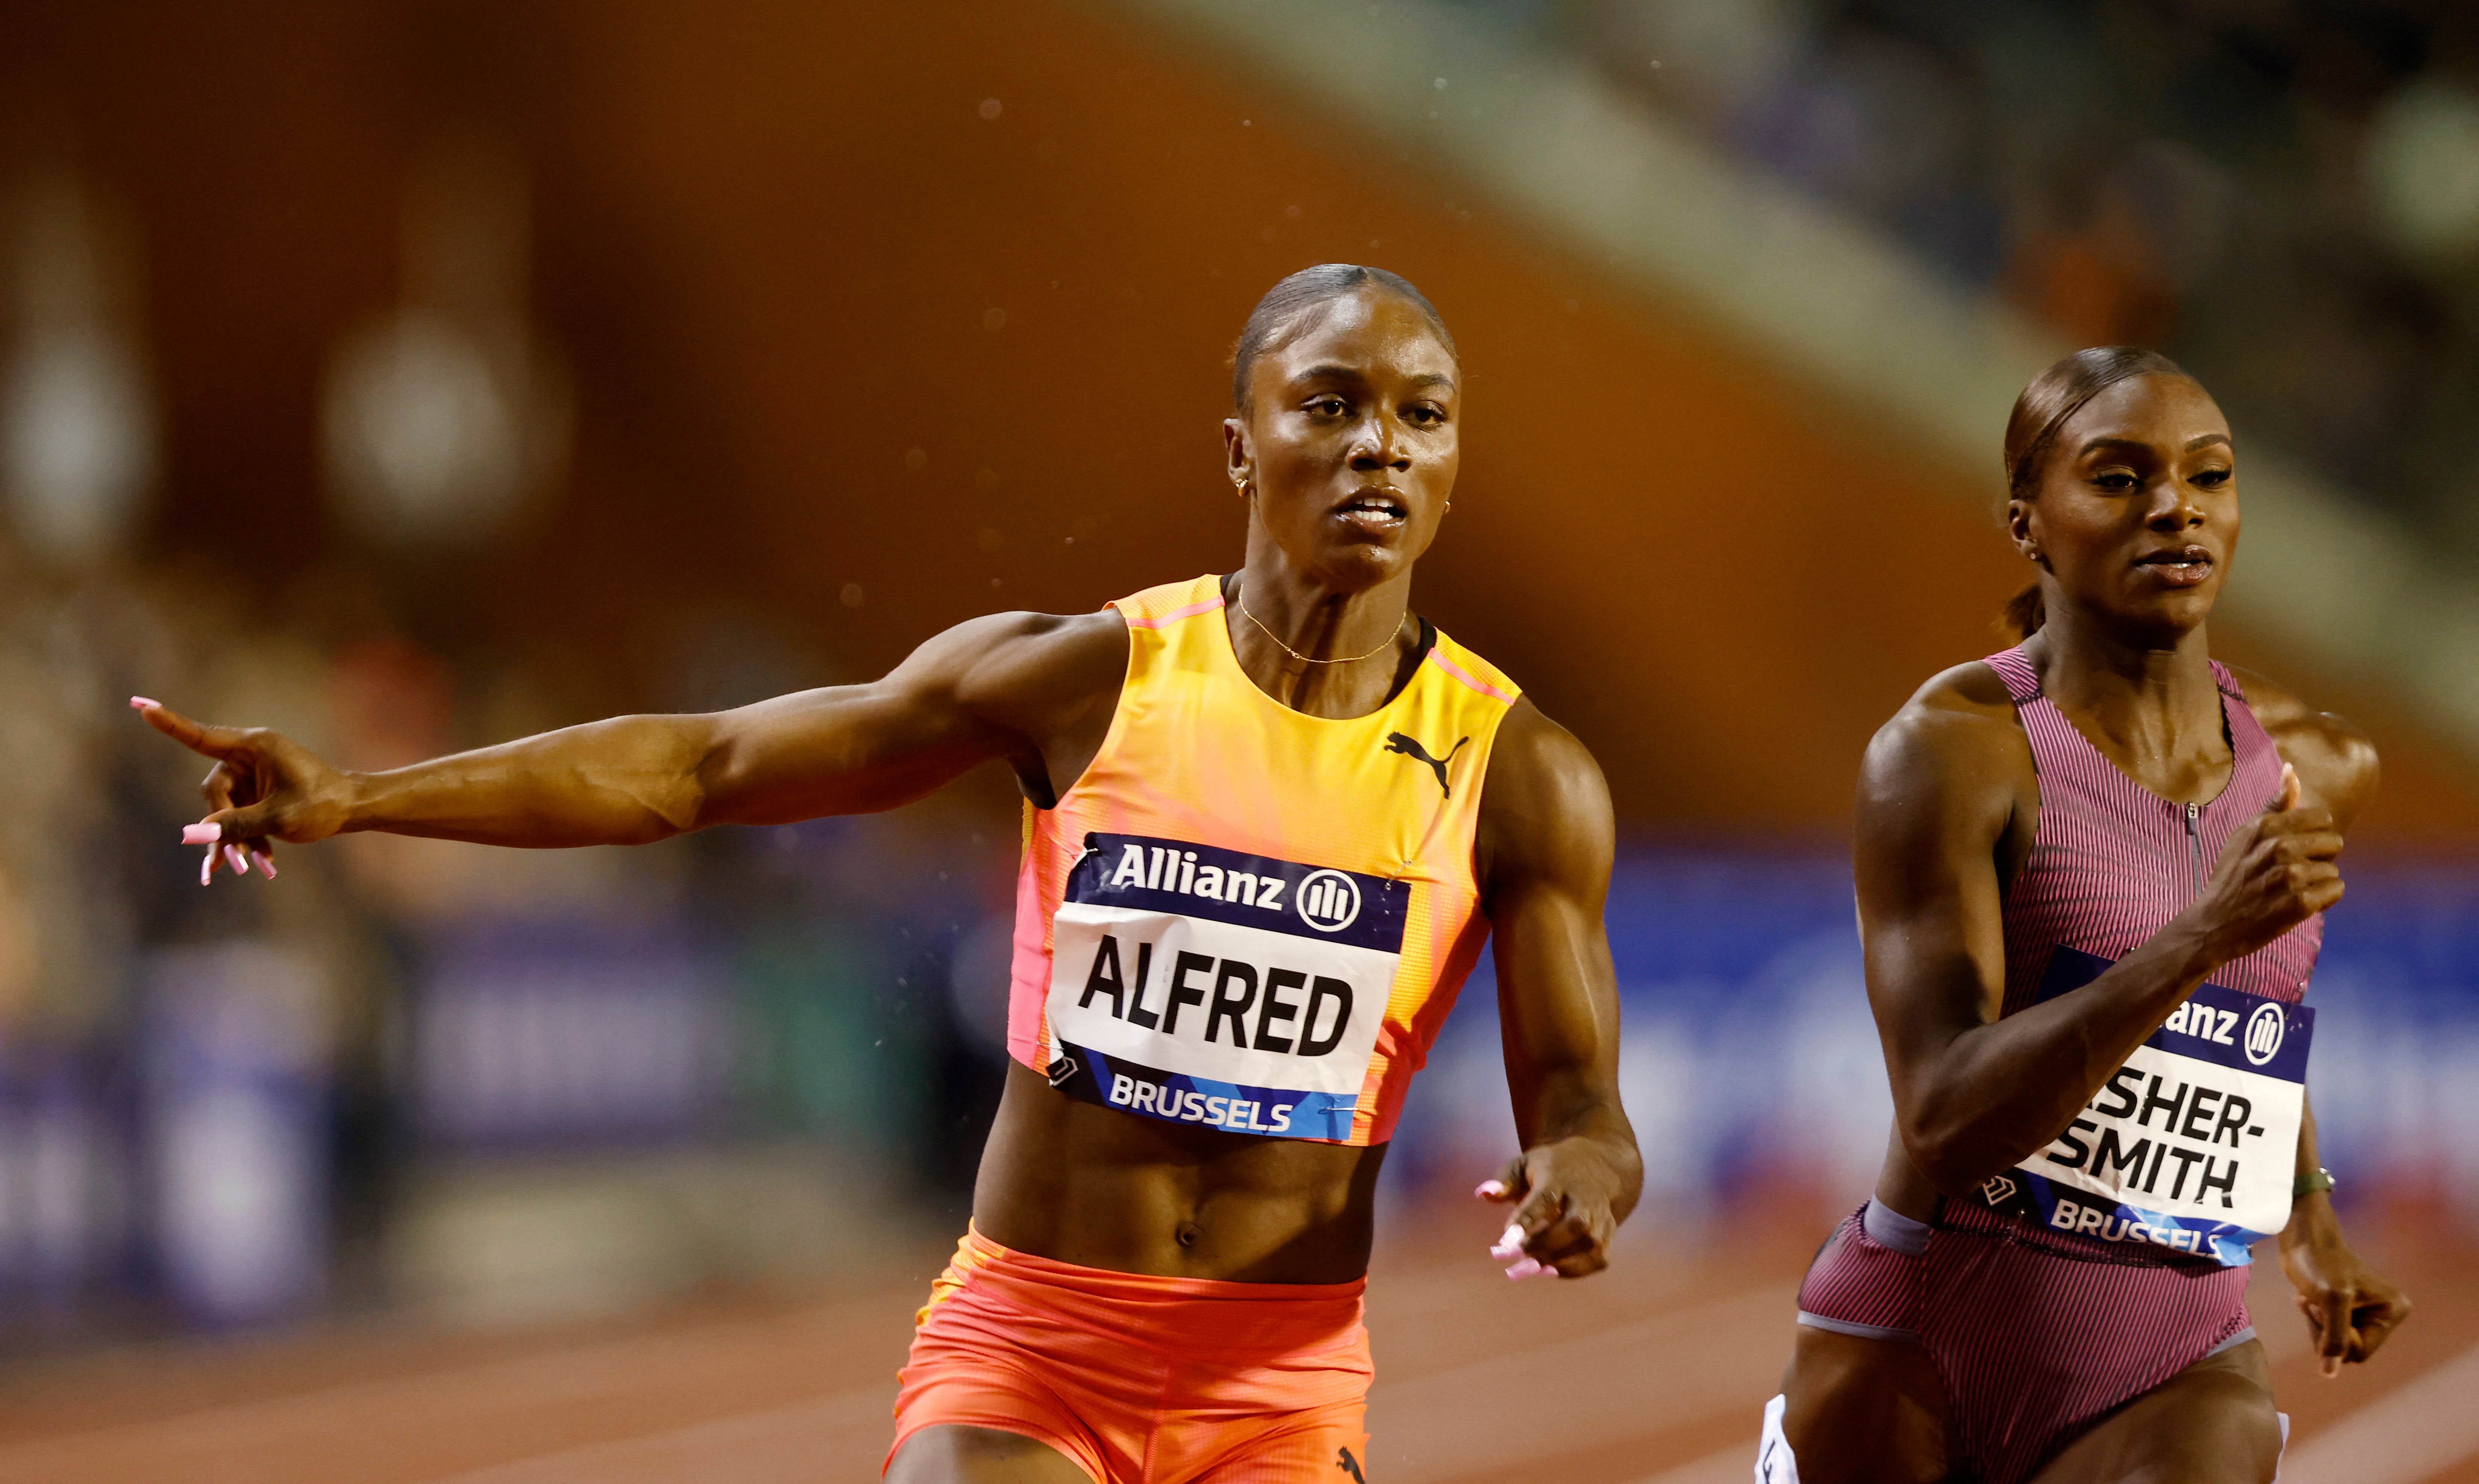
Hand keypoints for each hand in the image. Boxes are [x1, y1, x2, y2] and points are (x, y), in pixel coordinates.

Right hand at [130, 698, 356, 881]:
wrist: (353, 809)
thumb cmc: (322, 805)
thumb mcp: (278, 818)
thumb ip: (235, 824)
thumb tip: (194, 834)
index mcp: (254, 746)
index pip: (201, 736)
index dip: (169, 723)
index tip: (142, 707)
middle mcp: (249, 755)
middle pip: (214, 791)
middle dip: (222, 825)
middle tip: (234, 862)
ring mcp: (253, 773)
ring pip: (225, 808)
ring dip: (236, 837)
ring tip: (252, 866)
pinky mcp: (258, 790)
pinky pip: (238, 813)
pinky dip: (245, 836)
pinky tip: (258, 861)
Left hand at [1474, 1137, 1629, 1279]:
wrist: (1598, 1165)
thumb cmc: (1551, 1168)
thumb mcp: (1525, 1163)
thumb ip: (1504, 1180)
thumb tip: (1483, 1193)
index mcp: (1559, 1176)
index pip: (1545, 1198)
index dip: (1526, 1220)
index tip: (1505, 1242)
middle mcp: (1585, 1197)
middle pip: (1575, 1224)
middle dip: (1545, 1246)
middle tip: (1516, 1259)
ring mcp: (1601, 1215)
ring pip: (1591, 1243)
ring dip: (1561, 1262)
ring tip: (1531, 1270)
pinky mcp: (1609, 1232)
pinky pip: (1599, 1258)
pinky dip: (1576, 1270)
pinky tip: (1551, 1272)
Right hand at [2190, 763, 2343, 966]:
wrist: (2215, 923)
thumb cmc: (2233, 876)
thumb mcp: (2245, 834)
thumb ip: (2274, 804)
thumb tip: (2291, 770)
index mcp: (2266, 827)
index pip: (2321, 817)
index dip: (2313, 834)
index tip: (2295, 848)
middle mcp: (2279, 848)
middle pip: (2333, 842)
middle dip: (2319, 857)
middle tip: (2293, 872)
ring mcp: (2290, 877)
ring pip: (2333, 869)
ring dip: (2318, 882)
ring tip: (2292, 890)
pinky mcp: (2300, 904)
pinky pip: (2335, 890)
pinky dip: (2324, 899)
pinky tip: (2301, 903)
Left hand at [2280, 1198, 2409, 1375]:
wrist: (2302, 1237)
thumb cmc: (2319, 1262)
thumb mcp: (2331, 1301)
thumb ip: (2335, 1339)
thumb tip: (2329, 1374)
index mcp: (2392, 1312)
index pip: (2360, 1352)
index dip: (2337, 1337)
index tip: (2324, 1306)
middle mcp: (2383, 1315)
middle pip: (2347, 1351)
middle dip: (2324, 1329)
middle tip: (2315, 1301)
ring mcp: (2363, 1314)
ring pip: (2334, 1343)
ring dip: (2315, 1323)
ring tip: (2311, 1297)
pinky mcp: (2344, 1311)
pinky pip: (2326, 1332)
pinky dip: (2313, 1318)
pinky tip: (2308, 1298)